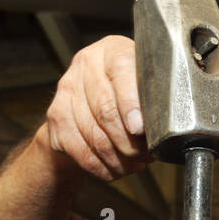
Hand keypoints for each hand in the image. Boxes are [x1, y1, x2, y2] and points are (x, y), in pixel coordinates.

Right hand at [43, 35, 149, 181]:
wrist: (87, 99)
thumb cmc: (127, 91)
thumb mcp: (144, 84)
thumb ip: (152, 98)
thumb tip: (163, 128)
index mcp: (113, 50)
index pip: (121, 73)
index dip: (130, 104)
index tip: (139, 128)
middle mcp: (86, 64)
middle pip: (105, 111)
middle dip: (129, 142)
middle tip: (144, 155)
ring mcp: (67, 89)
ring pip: (94, 136)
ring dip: (119, 159)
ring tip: (134, 164)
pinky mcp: (56, 116)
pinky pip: (81, 152)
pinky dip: (103, 167)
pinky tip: (117, 169)